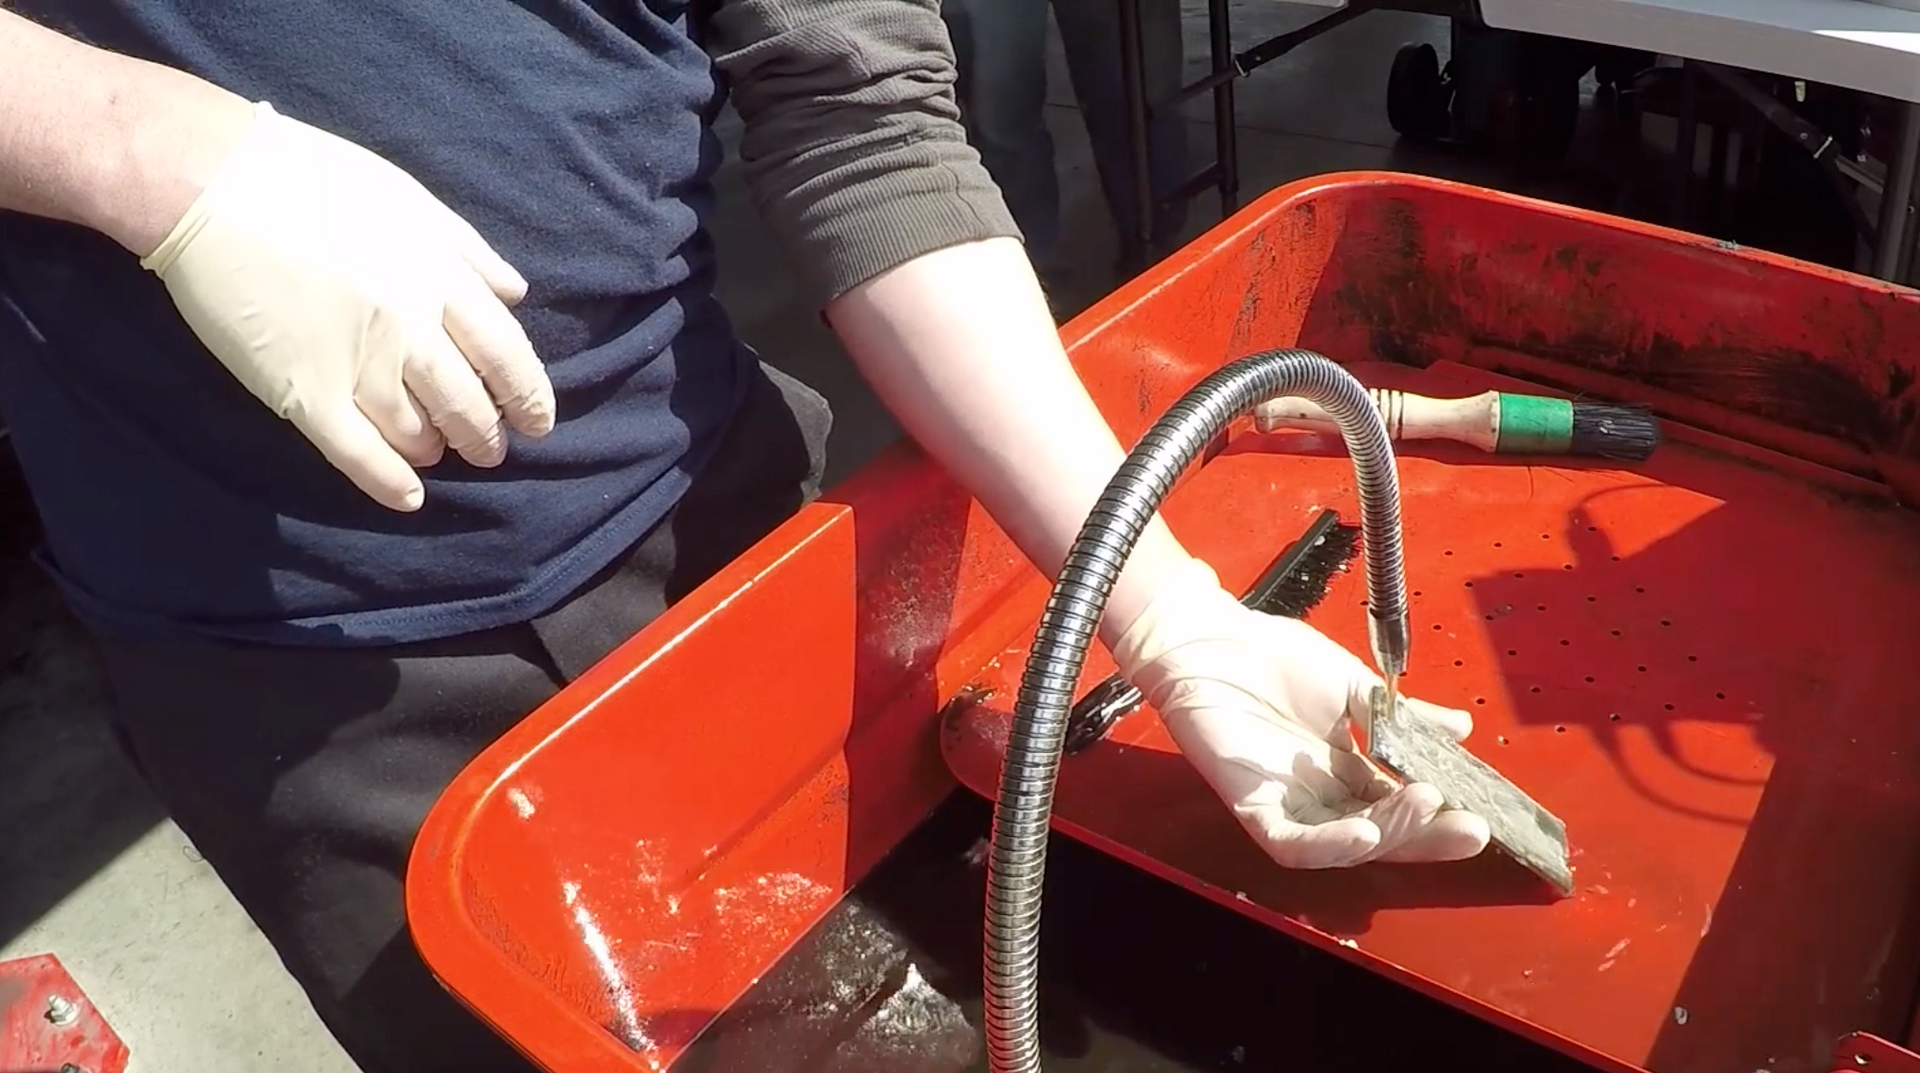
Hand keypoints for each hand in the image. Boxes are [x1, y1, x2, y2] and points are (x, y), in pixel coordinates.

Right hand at [138, 101, 554, 510]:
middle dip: (486, 434)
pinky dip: (389, 482)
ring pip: (417, 432)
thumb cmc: (312, 180)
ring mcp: (358, 365)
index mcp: (439, 279)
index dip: (527, 395)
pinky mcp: (305, 394)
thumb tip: (517, 294)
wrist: (208, 185)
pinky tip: (409, 497)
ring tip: (440, 454)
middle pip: (466, 401)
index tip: (538, 420)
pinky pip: (358, 454)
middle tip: (492, 449)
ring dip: (437, 450)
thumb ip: (467, 251)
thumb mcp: (409, 200)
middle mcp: (411, 329)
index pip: (506, 354)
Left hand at [1111, 558, 1491, 868]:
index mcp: (1349, 768)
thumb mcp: (1354, 684)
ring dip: (1389, 832)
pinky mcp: (1253, 808)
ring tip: (1428, 806)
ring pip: (1346, 842)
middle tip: (1472, 828)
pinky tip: (1363, 833)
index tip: (1482, 808)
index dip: (1441, 811)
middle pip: (1383, 831)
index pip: (1402, 803)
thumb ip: (1405, 715)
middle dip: (1428, 833)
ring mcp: (1289, 804)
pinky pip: (1294, 844)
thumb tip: (1461, 728)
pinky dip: (1329, 845)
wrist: (1209, 638)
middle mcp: (1322, 794)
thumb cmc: (1272, 659)